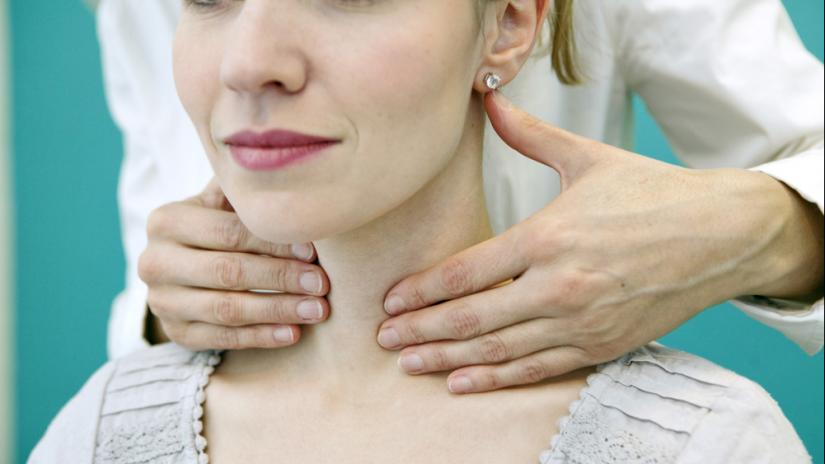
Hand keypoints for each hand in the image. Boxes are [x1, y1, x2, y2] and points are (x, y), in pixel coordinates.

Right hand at [138, 179, 330, 349]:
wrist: (180, 267)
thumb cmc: (216, 225)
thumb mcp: (220, 201)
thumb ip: (245, 191)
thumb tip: (294, 171)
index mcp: (167, 220)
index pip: (229, 231)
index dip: (274, 242)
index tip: (315, 251)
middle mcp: (155, 261)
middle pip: (229, 271)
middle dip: (282, 277)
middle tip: (323, 284)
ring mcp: (162, 301)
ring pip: (228, 309)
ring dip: (278, 310)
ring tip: (318, 309)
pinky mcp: (176, 333)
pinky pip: (223, 338)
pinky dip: (262, 337)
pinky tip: (294, 333)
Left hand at [377, 91, 806, 392]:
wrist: (721, 236)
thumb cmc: (652, 195)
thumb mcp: (588, 159)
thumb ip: (530, 136)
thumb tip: (490, 101)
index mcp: (548, 237)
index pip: (467, 272)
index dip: (423, 290)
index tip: (390, 300)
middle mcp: (559, 286)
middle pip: (472, 317)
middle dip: (422, 329)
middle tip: (384, 337)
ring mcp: (580, 322)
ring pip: (499, 350)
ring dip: (447, 359)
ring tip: (408, 362)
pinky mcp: (601, 346)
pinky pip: (537, 370)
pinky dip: (496, 379)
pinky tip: (462, 381)